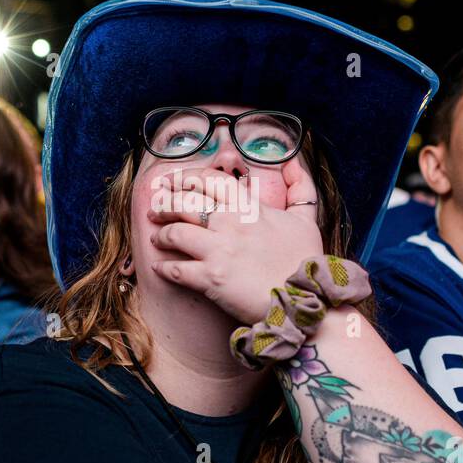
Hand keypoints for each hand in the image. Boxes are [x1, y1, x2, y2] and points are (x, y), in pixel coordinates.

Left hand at [147, 160, 323, 322]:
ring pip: (174, 232)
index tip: (172, 182)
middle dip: (164, 203)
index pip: (209, 179)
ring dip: (161, 234)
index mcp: (249, 207)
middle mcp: (230, 223)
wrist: (304, 300)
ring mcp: (218, 250)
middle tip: (156, 209)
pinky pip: (176, 269)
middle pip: (184, 202)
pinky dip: (163, 267)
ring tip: (158, 237)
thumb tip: (293, 162)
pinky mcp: (211, 278)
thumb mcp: (306, 219)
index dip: (185, 177)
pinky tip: (159, 267)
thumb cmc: (305, 261)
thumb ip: (300, 188)